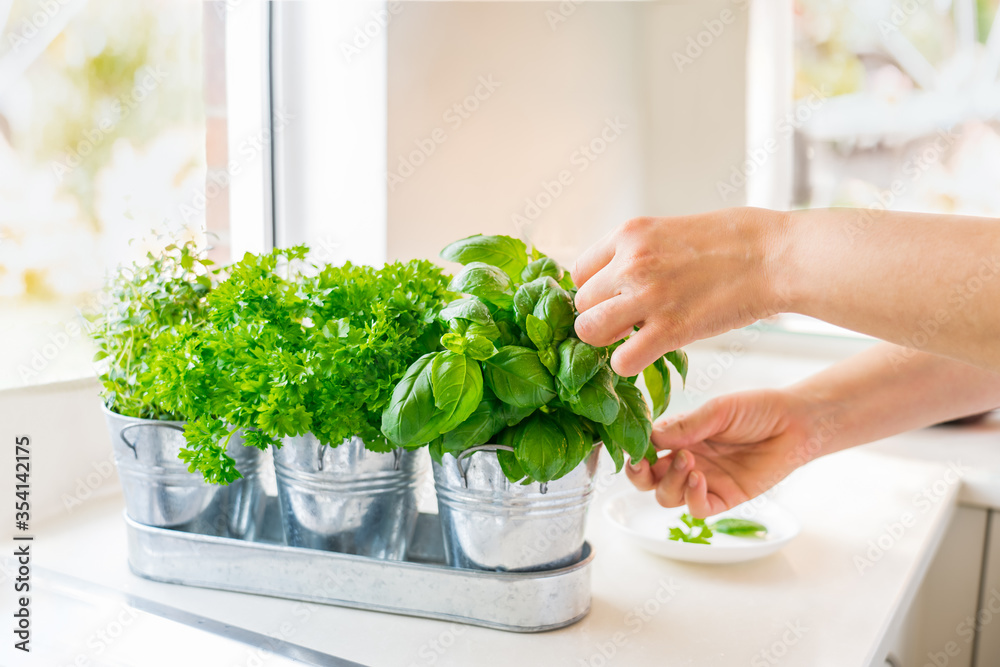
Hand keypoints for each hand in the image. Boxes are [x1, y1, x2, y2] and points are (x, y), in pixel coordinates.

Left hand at [571, 208, 788, 376]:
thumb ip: (641, 252)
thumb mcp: (672, 229)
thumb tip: (620, 278)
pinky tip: (648, 356)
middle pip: (581, 305)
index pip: (579, 272)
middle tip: (627, 323)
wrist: (775, 255)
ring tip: (632, 339)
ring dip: (607, 342)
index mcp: (630, 234)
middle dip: (600, 317)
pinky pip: (621, 361)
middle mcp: (630, 263)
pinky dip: (628, 365)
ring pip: (588, 332)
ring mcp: (647, 296)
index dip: (595, 292)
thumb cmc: (735, 240)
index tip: (614, 300)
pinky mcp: (670, 330)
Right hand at [626, 389, 832, 517]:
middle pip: (648, 480)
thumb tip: (651, 436)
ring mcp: (705, 481)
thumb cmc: (757, 410)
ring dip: (670, 482)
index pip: (645, 449)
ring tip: (688, 461)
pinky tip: (699, 478)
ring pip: (667, 496)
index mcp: (680, 437)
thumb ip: (685, 425)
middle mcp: (687, 460)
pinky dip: (691, 497)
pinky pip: (697, 509)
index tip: (633, 446)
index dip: (635, 450)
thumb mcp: (718, 410)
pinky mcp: (725, 498)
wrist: (795, 424)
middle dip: (639, 475)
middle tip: (643, 463)